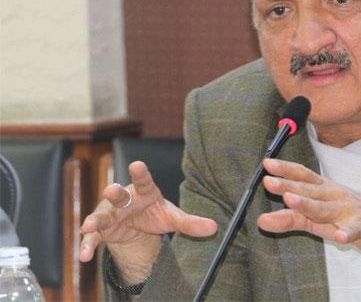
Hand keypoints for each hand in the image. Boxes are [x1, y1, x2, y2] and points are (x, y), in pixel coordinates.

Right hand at [80, 161, 216, 282]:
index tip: (137, 164)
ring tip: (88, 226)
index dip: (141, 173)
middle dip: (114, 192)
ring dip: (95, 220)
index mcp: (144, 192)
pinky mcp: (103, 230)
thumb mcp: (172, 218)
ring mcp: (111, 214)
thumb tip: (214, 228)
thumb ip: (190, 223)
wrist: (136, 225)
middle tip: (111, 190)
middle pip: (119, 195)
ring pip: (101, 215)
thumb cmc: (153, 213)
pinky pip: (94, 238)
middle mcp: (125, 199)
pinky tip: (84, 256)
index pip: (144, 181)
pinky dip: (88, 246)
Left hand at [257, 158, 360, 299]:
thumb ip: (291, 219)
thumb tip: (261, 220)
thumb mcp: (319, 220)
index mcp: (327, 191)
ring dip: (309, 204)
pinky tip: (340, 235)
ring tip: (291, 200)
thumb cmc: (353, 218)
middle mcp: (337, 197)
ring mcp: (351, 211)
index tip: (267, 164)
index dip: (286, 170)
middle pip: (310, 190)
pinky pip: (354, 231)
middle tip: (268, 181)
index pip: (304, 177)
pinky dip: (348, 232)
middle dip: (289, 185)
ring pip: (327, 208)